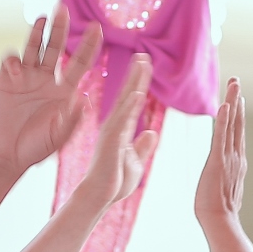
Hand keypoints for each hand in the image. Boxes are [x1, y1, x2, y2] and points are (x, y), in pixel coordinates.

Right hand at [0, 8, 104, 174]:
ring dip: (37, 32)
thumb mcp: (57, 138)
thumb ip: (71, 120)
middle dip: (60, 28)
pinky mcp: (6, 79)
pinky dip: (13, 60)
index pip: (80, 63)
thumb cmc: (35, 149)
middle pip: (56, 47)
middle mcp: (46, 79)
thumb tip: (85, 99)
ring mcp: (26, 77)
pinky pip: (11, 60)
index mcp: (64, 91)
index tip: (97, 28)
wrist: (6, 155)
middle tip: (63, 10)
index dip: (89, 45)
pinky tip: (15, 70)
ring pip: (34, 47)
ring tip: (43, 18)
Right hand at [75, 55, 159, 208]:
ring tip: (141, 62)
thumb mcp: (135, 161)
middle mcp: (114, 125)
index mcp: (121, 129)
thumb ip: (143, 146)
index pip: (133, 101)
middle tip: (143, 55)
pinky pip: (122, 121)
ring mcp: (112, 131)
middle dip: (136, 75)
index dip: (140, 83)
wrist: (100, 196)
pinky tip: (138, 92)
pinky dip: (130, 106)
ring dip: (134, 82)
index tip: (146, 65)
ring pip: (125, 102)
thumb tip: (152, 133)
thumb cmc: (114, 181)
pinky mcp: (111, 141)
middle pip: (128, 95)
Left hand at [195, 77, 245, 226]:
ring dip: (233, 102)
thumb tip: (223, 177)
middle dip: (237, 101)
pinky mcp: (218, 161)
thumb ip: (224, 178)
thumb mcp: (223, 189)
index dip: (237, 114)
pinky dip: (223, 120)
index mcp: (235, 161)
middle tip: (236, 82)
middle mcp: (235, 156)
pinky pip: (221, 136)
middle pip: (237, 123)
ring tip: (234, 84)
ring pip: (231, 124)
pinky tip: (225, 105)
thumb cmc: (218, 212)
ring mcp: (229, 157)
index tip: (237, 98)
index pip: (236, 133)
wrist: (220, 222)